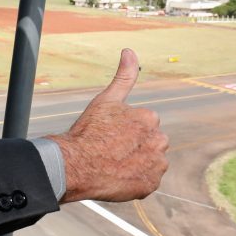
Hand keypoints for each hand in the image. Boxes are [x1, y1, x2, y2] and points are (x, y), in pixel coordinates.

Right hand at [49, 49, 168, 203]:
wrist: (76, 165)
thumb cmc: (88, 132)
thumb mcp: (106, 99)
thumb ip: (124, 76)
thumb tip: (130, 50)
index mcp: (150, 118)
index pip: (143, 125)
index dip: (125, 131)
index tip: (109, 136)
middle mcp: (159, 140)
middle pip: (150, 144)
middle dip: (136, 147)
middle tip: (111, 151)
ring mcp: (156, 164)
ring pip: (150, 162)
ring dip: (138, 163)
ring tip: (114, 165)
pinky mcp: (150, 185)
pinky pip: (147, 181)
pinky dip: (136, 180)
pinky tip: (118, 177)